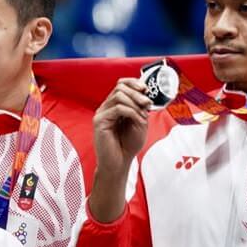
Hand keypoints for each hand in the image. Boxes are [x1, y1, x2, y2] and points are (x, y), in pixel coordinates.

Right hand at [89, 78, 150, 221]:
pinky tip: (137, 120)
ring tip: (143, 115)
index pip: (121, 84)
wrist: (118, 163)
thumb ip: (141, 109)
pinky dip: (131, 112)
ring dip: (135, 103)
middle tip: (147, 103)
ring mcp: (102, 113)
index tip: (146, 90)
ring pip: (119, 95)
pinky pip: (118, 108)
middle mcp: (106, 107)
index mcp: (115, 106)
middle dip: (137, 93)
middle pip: (120, 87)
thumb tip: (145, 95)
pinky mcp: (99, 121)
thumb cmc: (128, 145)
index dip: (134, 83)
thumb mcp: (139, 123)